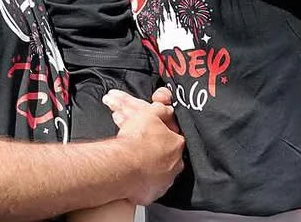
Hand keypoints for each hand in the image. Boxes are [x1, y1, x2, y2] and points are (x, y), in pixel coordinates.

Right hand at [103, 88, 184, 205]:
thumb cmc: (136, 140)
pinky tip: (130, 171)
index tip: (147, 130)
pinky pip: (146, 185)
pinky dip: (139, 179)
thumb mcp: (149, 113)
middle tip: (135, 141)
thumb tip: (166, 107)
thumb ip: (160, 109)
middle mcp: (174, 165)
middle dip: (150, 146)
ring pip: (155, 170)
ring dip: (145, 162)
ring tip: (130, 155)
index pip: (173, 136)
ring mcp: (163, 181)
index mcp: (177, 145)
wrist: (122, 166)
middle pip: (163, 153)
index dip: (159, 131)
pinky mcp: (151, 193)